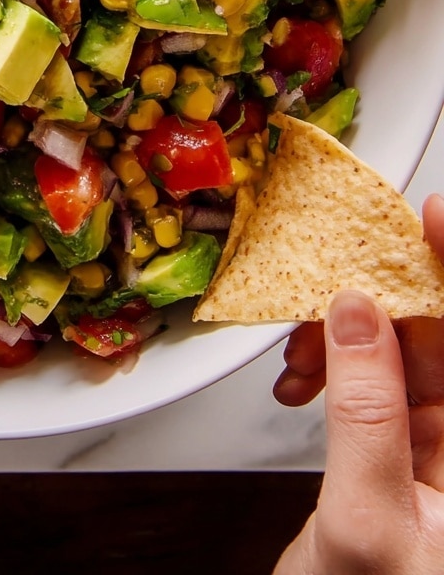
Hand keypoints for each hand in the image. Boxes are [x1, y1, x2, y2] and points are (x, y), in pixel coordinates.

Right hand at [273, 195, 443, 572]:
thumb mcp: (367, 518)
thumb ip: (366, 411)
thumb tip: (359, 312)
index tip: (431, 214)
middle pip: (437, 330)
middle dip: (379, 301)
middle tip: (325, 294)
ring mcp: (436, 439)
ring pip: (397, 344)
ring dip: (341, 335)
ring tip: (302, 360)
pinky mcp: (398, 439)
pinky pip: (368, 372)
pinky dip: (327, 364)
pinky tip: (303, 382)